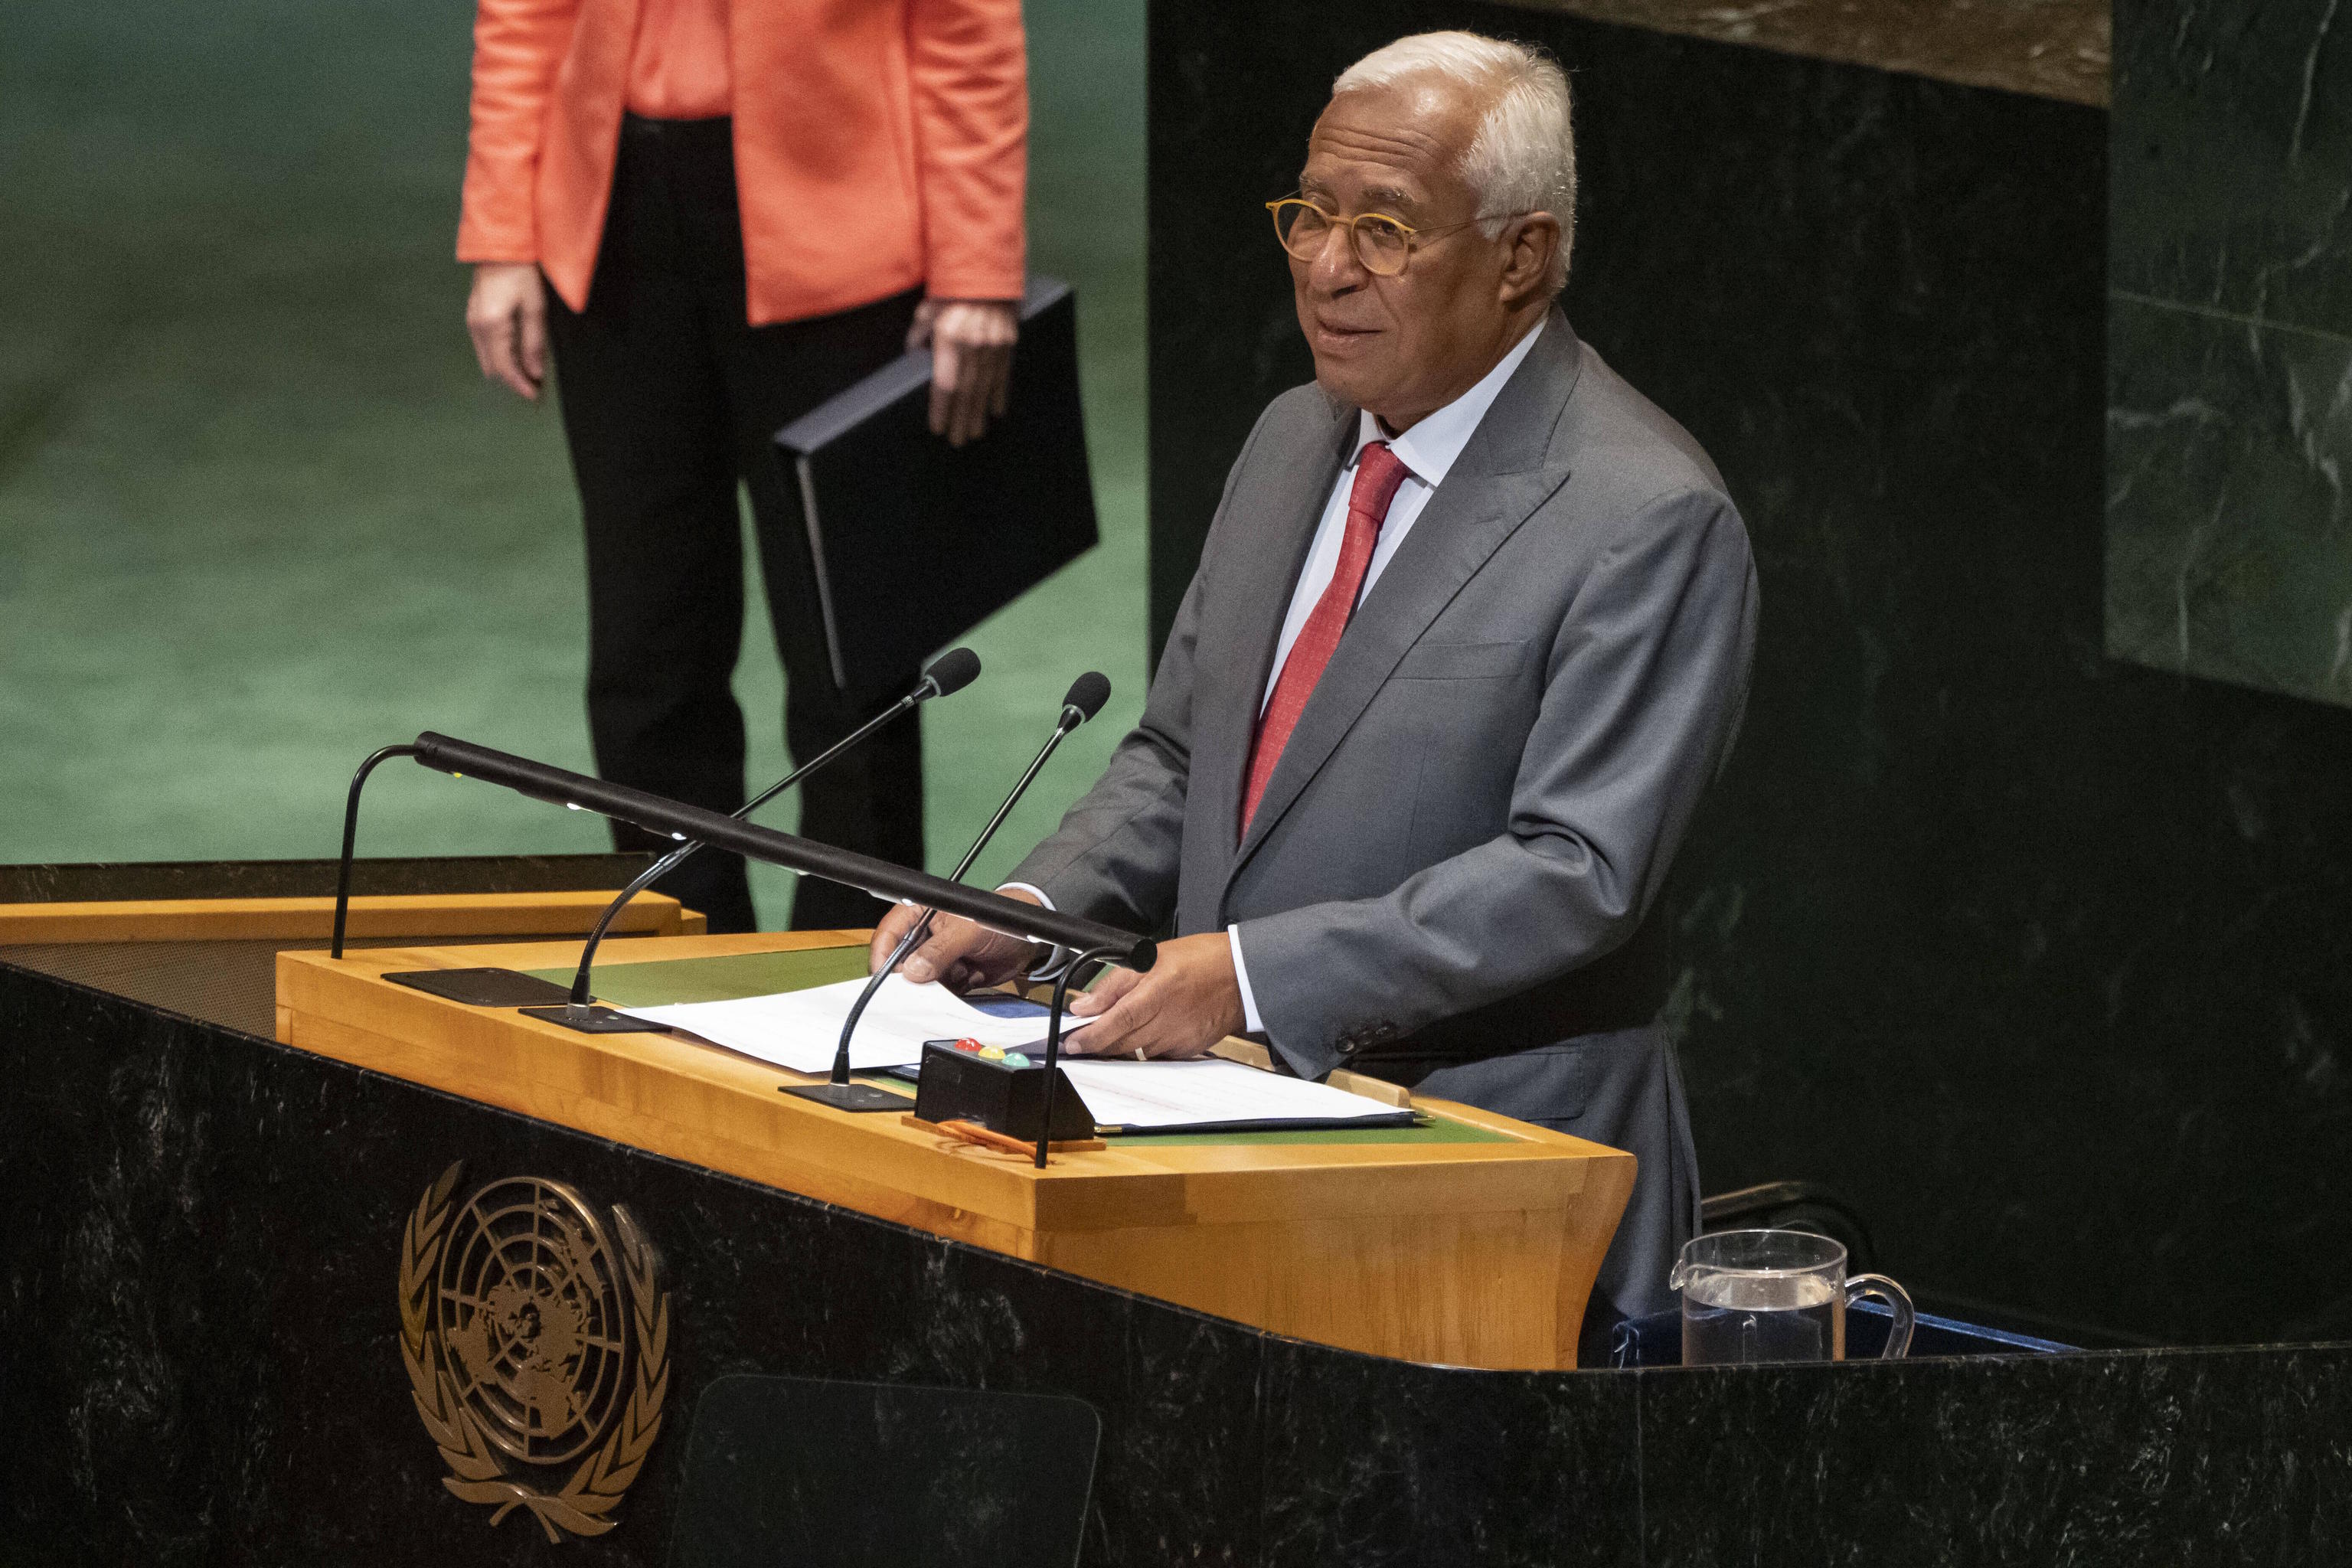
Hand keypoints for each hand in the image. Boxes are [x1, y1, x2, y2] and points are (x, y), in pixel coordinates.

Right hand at [466, 263, 547, 400]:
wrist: (501, 246)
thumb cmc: (521, 271)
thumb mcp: (535, 307)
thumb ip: (534, 342)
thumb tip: (535, 372)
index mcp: (491, 325)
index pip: (504, 368)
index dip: (520, 385)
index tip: (535, 397)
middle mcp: (477, 326)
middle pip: (493, 367)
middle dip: (513, 381)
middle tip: (536, 389)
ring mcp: (473, 321)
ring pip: (488, 358)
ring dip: (507, 369)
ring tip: (530, 375)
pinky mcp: (475, 316)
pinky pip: (486, 346)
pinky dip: (501, 356)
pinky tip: (518, 356)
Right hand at [871, 886, 1041, 991]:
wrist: (1029, 939)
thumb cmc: (998, 920)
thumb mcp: (968, 930)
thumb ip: (940, 949)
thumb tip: (914, 970)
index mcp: (919, 914)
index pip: (889, 935)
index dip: (883, 956)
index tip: (885, 978)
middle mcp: (923, 938)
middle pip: (900, 963)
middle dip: (909, 978)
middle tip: (921, 985)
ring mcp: (936, 959)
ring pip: (919, 981)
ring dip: (934, 985)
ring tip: (959, 971)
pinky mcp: (950, 978)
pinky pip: (938, 993)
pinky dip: (948, 993)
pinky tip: (967, 977)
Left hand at [907, 298, 1016, 445]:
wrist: (987, 270)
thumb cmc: (952, 289)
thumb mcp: (927, 308)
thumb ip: (918, 333)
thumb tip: (912, 354)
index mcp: (950, 339)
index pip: (944, 384)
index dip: (941, 409)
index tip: (937, 428)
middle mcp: (973, 347)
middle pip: (966, 393)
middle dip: (961, 419)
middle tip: (958, 441)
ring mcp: (993, 347)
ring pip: (985, 388)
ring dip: (979, 413)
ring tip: (975, 433)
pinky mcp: (1007, 343)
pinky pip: (1003, 375)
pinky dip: (999, 395)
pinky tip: (996, 412)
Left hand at [1061, 932, 1246, 1060]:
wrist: (1243, 975)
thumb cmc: (1202, 959)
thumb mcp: (1152, 957)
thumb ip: (1114, 983)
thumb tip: (1085, 1005)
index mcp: (1158, 991)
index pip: (1116, 1021)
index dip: (1091, 1036)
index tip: (1072, 1042)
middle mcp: (1169, 1019)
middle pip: (1123, 1043)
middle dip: (1100, 1043)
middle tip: (1083, 1038)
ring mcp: (1181, 1037)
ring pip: (1138, 1051)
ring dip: (1122, 1045)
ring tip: (1119, 1027)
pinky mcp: (1190, 1048)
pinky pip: (1159, 1054)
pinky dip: (1146, 1045)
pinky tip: (1148, 1030)